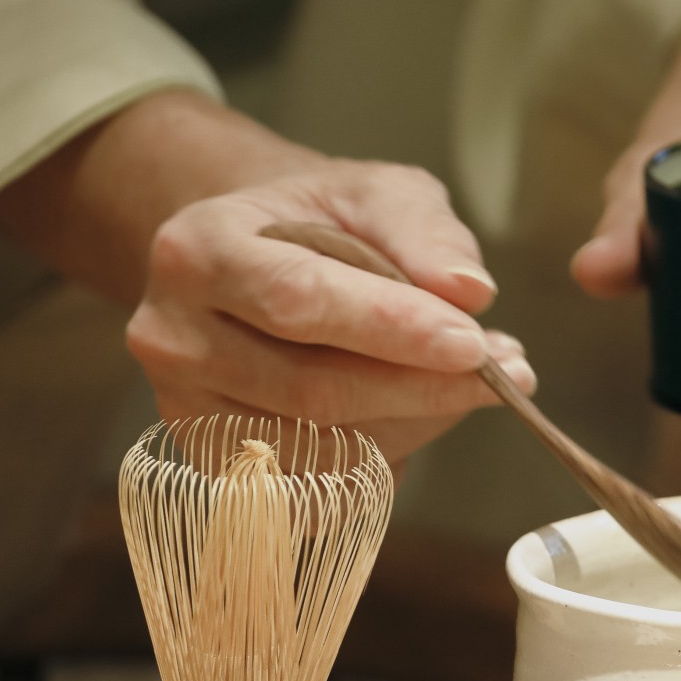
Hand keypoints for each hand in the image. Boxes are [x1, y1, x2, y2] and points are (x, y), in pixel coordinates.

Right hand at [126, 160, 535, 463]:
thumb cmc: (320, 222)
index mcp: (198, 250)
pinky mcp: (214, 462)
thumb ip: (425, 233)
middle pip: (312, 389)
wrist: (256, 261)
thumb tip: (471, 292)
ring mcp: (186, 409)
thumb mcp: (376, 194)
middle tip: (509, 373)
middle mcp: (172, 336)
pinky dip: (383, 458)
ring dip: (415, 425)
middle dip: (423, 387)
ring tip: (474, 385)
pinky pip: (316, 486)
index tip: (475, 344)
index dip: (393, 329)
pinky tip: (417, 414)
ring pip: (320, 448)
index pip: (301, 300)